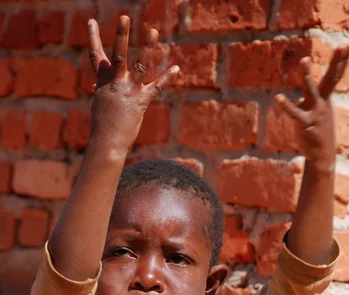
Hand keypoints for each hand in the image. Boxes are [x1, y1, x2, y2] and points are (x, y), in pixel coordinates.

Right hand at [88, 16, 178, 152]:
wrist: (108, 141)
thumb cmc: (103, 124)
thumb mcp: (100, 103)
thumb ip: (102, 89)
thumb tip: (97, 86)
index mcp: (103, 81)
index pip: (95, 56)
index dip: (93, 38)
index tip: (91, 21)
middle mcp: (116, 82)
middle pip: (118, 54)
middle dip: (121, 35)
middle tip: (124, 17)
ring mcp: (130, 91)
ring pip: (140, 65)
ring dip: (147, 48)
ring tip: (153, 31)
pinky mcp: (142, 101)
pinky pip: (157, 87)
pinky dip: (167, 77)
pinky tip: (177, 67)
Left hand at [275, 46, 348, 172]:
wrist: (321, 155)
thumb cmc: (317, 131)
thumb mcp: (318, 112)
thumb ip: (313, 101)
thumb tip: (305, 95)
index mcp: (325, 99)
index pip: (335, 76)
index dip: (341, 61)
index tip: (347, 45)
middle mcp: (322, 103)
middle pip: (330, 78)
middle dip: (337, 62)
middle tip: (343, 44)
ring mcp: (314, 112)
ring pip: (310, 90)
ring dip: (307, 75)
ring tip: (305, 59)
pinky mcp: (304, 123)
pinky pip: (294, 113)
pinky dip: (286, 106)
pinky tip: (278, 98)